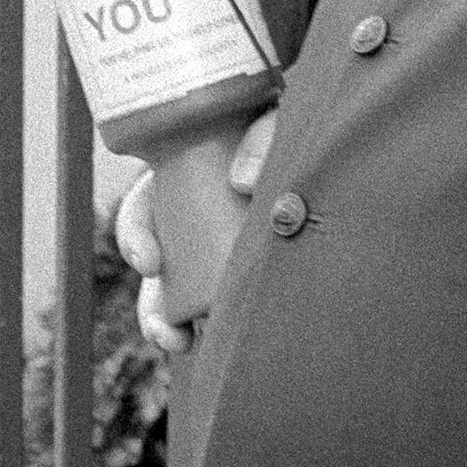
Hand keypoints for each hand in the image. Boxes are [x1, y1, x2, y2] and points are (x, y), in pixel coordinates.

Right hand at [115, 109, 278, 354]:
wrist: (330, 137)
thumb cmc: (289, 129)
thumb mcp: (273, 120)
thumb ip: (264, 136)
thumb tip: (242, 183)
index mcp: (182, 177)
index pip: (142, 210)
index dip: (136, 237)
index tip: (151, 263)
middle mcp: (191, 215)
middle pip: (158, 267)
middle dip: (152, 306)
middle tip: (168, 331)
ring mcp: (215, 244)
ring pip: (182, 293)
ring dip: (172, 326)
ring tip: (182, 345)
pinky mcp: (244, 266)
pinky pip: (222, 301)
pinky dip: (218, 326)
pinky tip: (222, 344)